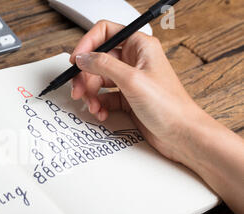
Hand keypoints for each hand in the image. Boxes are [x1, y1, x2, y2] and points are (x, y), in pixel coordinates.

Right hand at [70, 20, 243, 213]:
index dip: (88, 45)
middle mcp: (134, 61)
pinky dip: (99, 104)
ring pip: (99, 80)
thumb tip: (83, 58)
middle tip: (79, 90)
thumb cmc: (169, 106)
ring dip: (91, 93)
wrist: (181, 134)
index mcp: (140, 47)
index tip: (76, 61)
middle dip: (86, 76)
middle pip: (98, 60)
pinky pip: (105, 96)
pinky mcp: (127, 98)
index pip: (106, 33)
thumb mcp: (132, 80)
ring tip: (93, 105)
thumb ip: (103, 65)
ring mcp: (130, 80)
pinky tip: (101, 112)